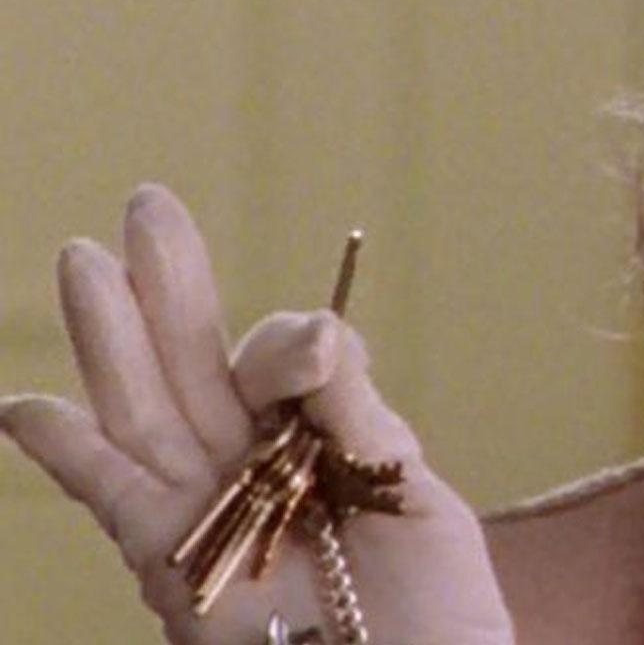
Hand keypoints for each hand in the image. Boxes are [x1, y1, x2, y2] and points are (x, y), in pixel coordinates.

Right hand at [0, 184, 515, 644]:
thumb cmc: (438, 613)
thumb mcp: (412, 493)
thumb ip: (356, 411)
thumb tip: (312, 327)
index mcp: (332, 438)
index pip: (290, 363)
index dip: (285, 345)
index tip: (305, 352)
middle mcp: (263, 467)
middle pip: (202, 364)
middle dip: (173, 287)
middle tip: (147, 202)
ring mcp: (211, 510)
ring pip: (147, 411)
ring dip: (111, 340)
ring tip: (80, 260)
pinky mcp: (170, 565)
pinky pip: (110, 499)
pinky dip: (65, 452)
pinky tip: (24, 403)